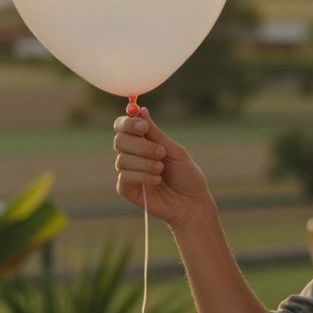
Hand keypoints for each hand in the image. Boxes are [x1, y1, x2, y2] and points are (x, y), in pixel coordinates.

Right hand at [112, 107, 215, 227]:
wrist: (193, 203)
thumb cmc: (187, 176)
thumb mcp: (175, 151)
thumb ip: (156, 133)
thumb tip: (140, 110)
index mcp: (143, 142)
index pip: (123, 127)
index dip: (129, 124)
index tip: (144, 127)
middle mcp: (133, 156)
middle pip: (119, 141)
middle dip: (140, 145)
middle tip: (161, 153)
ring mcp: (129, 173)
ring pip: (121, 160)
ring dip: (145, 162)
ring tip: (161, 169)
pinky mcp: (128, 191)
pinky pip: (124, 177)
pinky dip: (142, 177)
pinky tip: (157, 180)